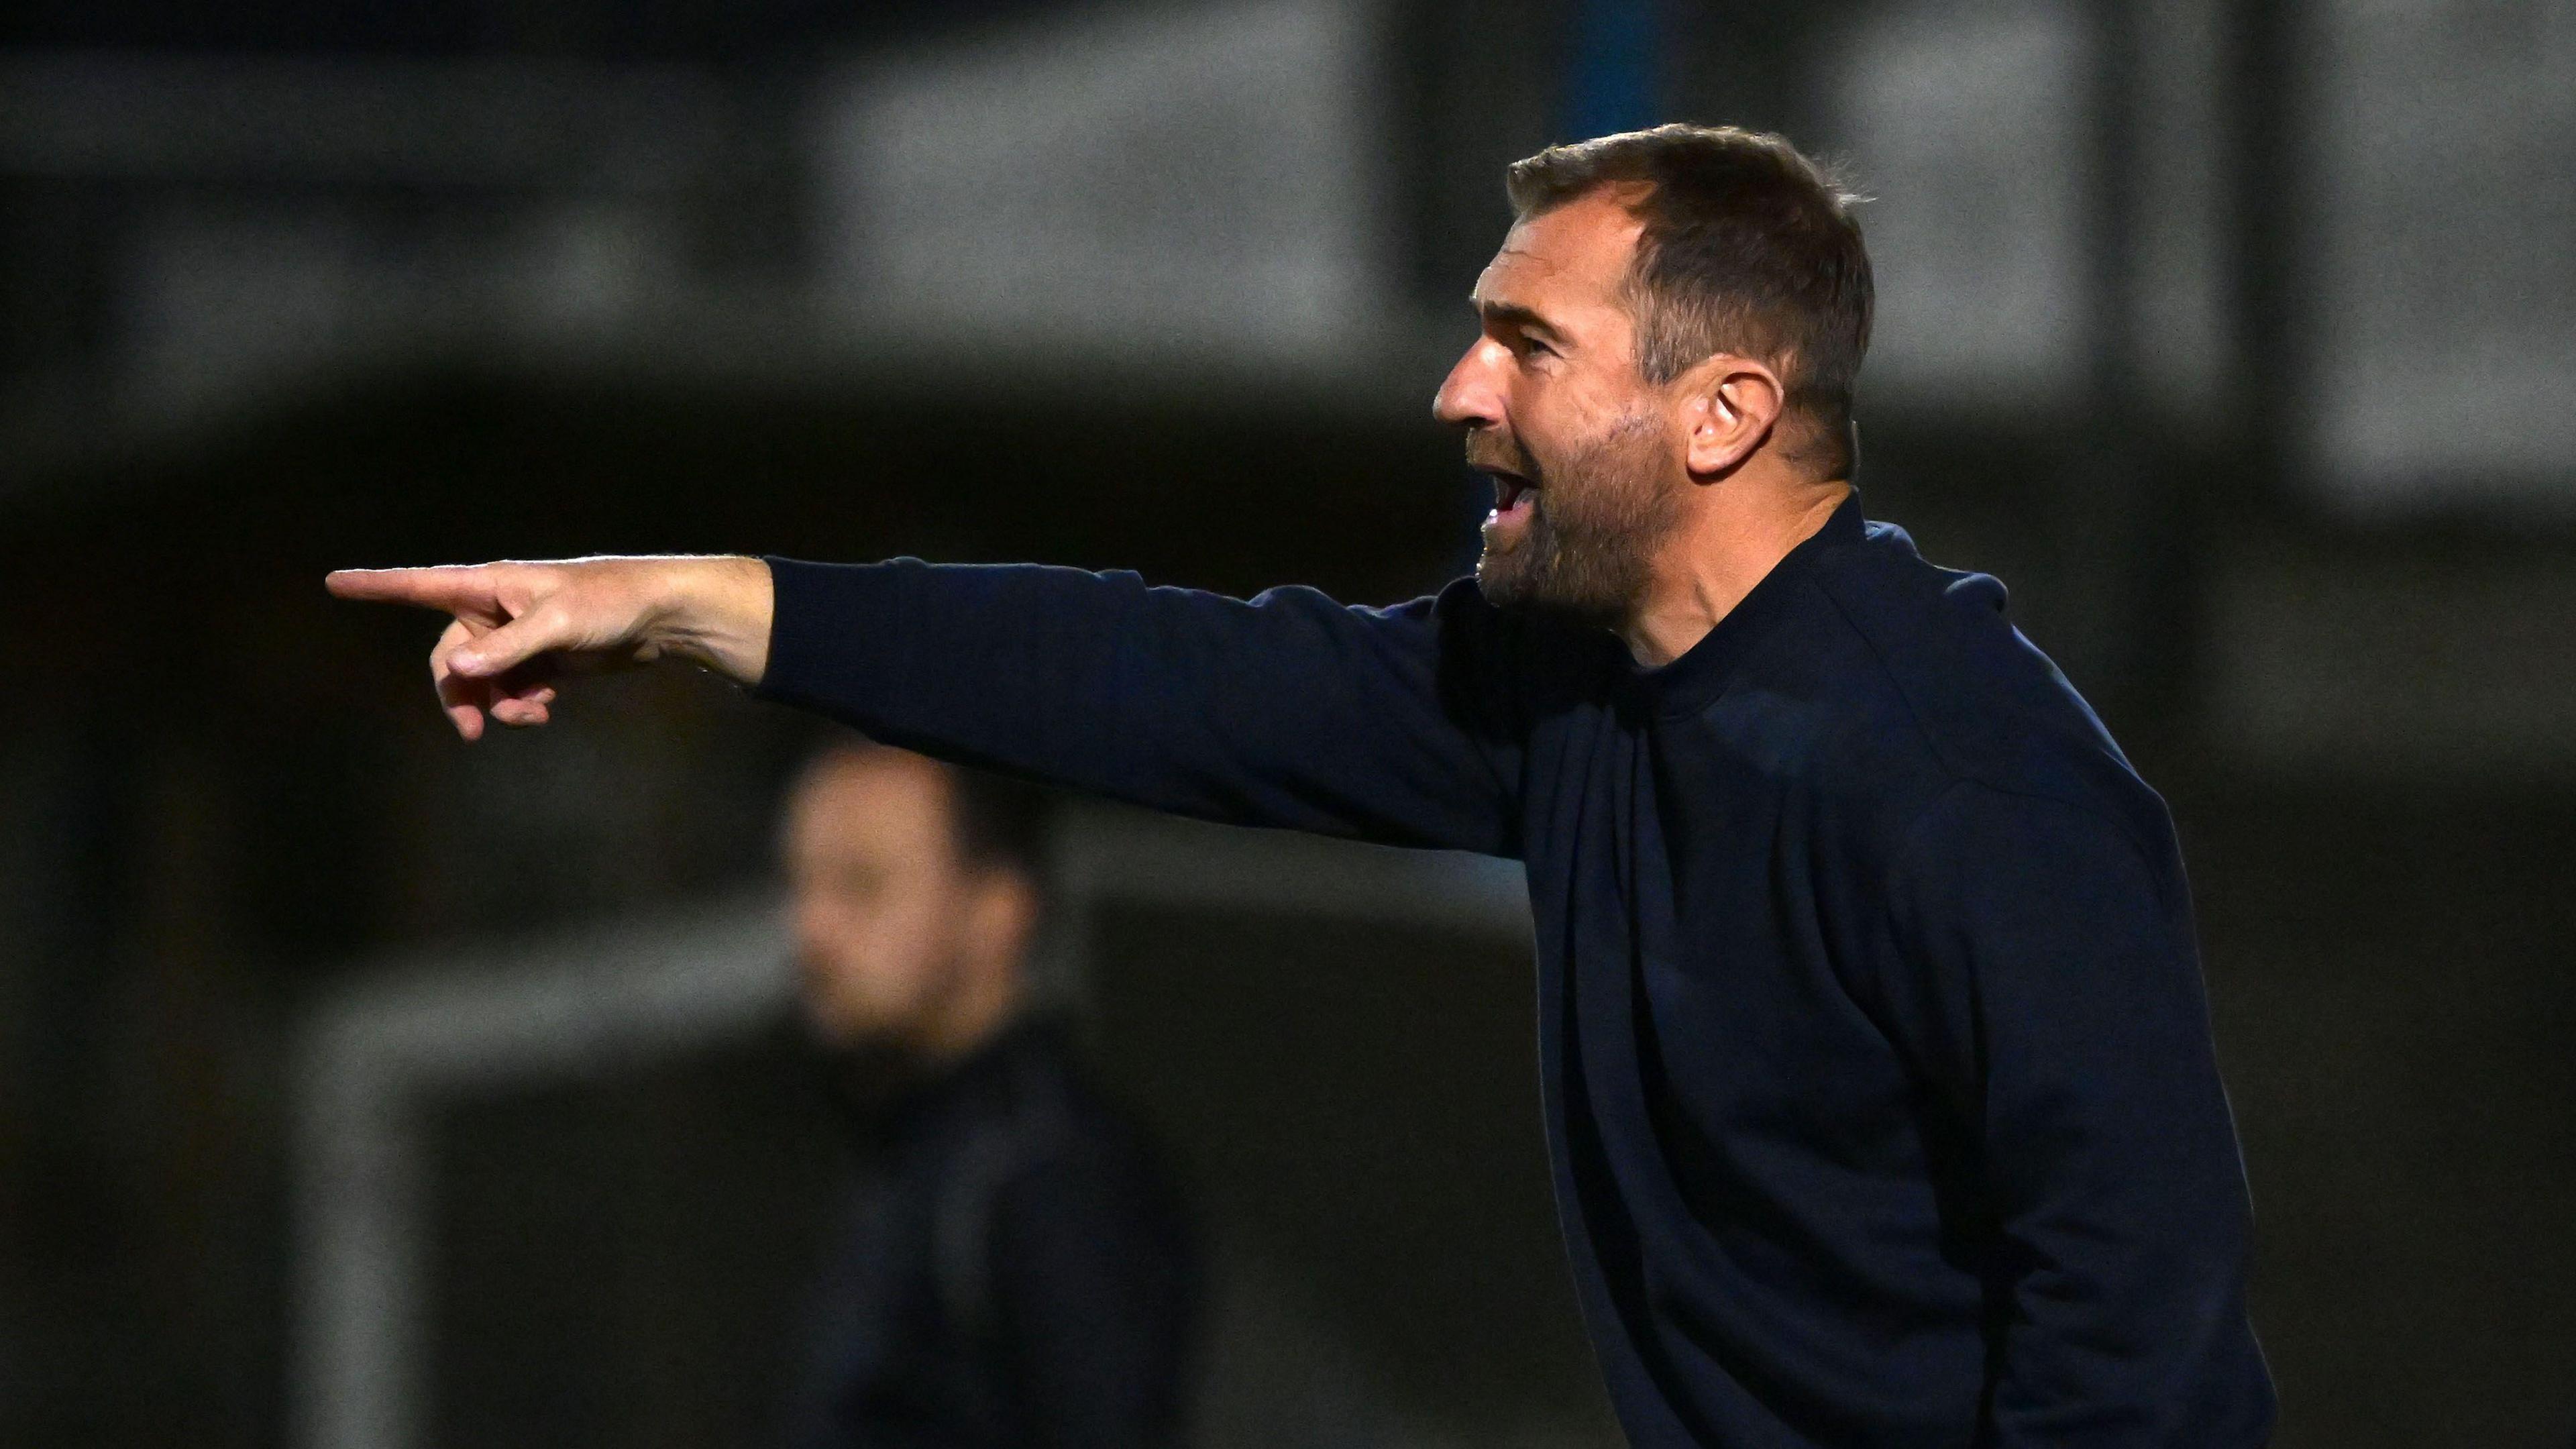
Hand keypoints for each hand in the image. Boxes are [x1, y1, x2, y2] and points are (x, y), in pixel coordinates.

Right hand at [325, 555, 772, 739]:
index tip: (333, 582)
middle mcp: (494, 610)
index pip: (419, 586)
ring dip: (495, 705)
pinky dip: (518, 706)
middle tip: (471, 731)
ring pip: (480, 682)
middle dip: (458, 695)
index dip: (376, 586)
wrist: (661, 617)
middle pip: (449, 659)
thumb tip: (457, 670)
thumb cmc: (610, 602)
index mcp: (488, 586)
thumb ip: (507, 649)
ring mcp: (516, 638)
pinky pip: (508, 690)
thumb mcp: (557, 623)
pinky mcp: (539, 661)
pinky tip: (542, 711)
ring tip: (531, 716)